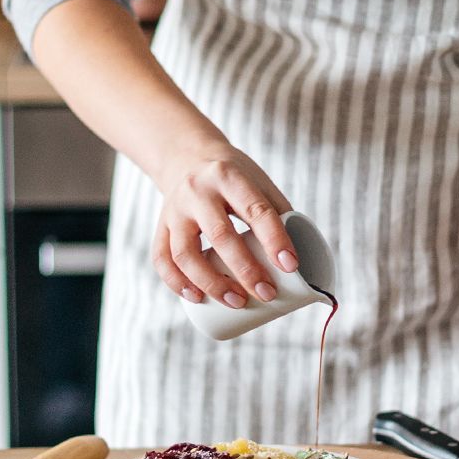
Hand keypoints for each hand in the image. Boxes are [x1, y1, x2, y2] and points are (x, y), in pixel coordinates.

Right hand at [152, 141, 296, 308]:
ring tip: (236, 302)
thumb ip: (277, 213)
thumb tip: (298, 260)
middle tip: (267, 293)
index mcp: (229, 176)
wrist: (187, 157)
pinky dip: (177, 282)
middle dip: (245, 270)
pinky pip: (161, 258)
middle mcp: (197, 191)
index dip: (274, 240)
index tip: (291, 266)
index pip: (255, 210)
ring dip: (210, 283)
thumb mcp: (257, 181)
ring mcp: (174, 209)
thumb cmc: (233, 177)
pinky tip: (196, 297)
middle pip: (220, 235)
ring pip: (185, 252)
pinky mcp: (160, 225)